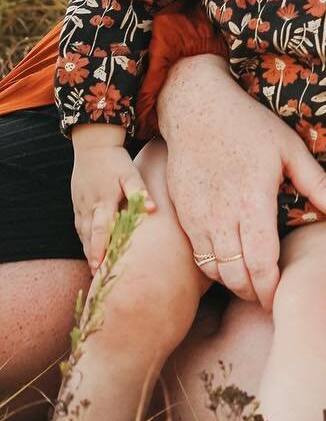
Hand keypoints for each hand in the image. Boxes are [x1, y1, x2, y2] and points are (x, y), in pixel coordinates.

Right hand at [70, 129, 155, 271]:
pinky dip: (83, 238)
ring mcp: (80, 205)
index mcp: (104, 200)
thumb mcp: (130, 173)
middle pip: (89, 236)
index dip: (101, 248)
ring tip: (94, 268)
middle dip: (92, 255)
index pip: (101, 229)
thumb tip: (152, 210)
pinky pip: (79, 225)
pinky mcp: (77, 203)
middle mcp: (89, 206)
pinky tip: (88, 249)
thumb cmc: (116, 160)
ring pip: (82, 233)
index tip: (101, 265)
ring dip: (87, 250)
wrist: (92, 145)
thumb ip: (140, 191)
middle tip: (96, 275)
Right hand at [156, 55, 325, 310]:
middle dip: (255, 295)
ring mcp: (198, 217)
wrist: (195, 108)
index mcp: (253, 201)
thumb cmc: (249, 125)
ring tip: (255, 288)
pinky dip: (215, 269)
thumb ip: (318, 185)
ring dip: (234, 285)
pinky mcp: (182, 214)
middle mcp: (221, 215)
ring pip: (215, 270)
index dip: (272, 288)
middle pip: (237, 275)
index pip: (261, 262)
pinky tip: (232, 267)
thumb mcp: (291, 149)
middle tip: (273, 301)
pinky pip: (197, 255)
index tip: (285, 298)